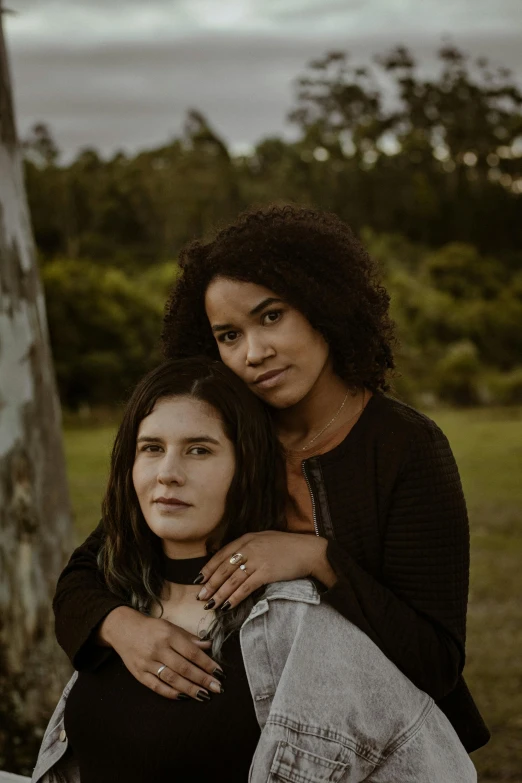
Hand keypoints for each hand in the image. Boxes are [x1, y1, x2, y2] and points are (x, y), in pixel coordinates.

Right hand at [99, 606, 224, 700]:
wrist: (123, 629)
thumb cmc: (151, 627)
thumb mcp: (171, 626)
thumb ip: (189, 637)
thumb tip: (208, 646)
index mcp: (168, 635)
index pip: (192, 652)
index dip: (207, 663)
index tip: (219, 672)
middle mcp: (158, 649)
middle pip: (184, 667)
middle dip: (202, 679)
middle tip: (217, 688)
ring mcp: (147, 662)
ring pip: (171, 678)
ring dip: (189, 688)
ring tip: (204, 695)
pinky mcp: (139, 673)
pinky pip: (156, 686)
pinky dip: (170, 693)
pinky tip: (183, 696)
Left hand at [195, 531, 334, 610]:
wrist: (309, 551)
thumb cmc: (288, 547)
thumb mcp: (265, 540)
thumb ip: (249, 547)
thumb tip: (233, 560)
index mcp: (247, 538)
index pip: (222, 554)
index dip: (209, 568)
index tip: (199, 579)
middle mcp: (249, 547)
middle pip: (224, 568)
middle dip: (210, 583)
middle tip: (200, 596)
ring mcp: (257, 560)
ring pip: (232, 579)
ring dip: (219, 593)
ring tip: (210, 604)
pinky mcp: (266, 572)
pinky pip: (246, 587)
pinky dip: (234, 597)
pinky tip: (227, 605)